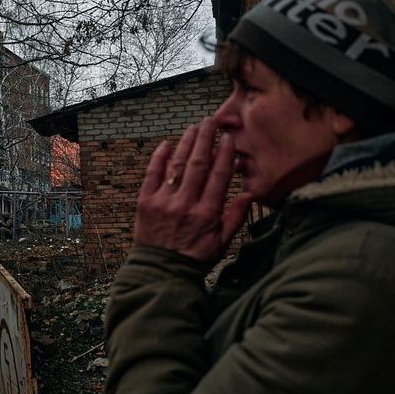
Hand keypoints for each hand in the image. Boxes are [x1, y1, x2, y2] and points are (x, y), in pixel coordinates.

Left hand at [132, 119, 251, 263]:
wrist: (160, 271)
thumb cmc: (195, 257)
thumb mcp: (222, 243)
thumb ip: (235, 217)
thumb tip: (250, 193)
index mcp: (206, 214)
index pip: (218, 176)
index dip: (224, 154)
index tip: (228, 139)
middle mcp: (185, 204)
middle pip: (197, 164)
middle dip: (205, 140)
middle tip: (210, 122)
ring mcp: (163, 201)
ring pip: (176, 165)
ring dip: (185, 143)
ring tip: (193, 128)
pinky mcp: (144, 201)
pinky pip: (152, 173)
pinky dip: (159, 157)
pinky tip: (166, 143)